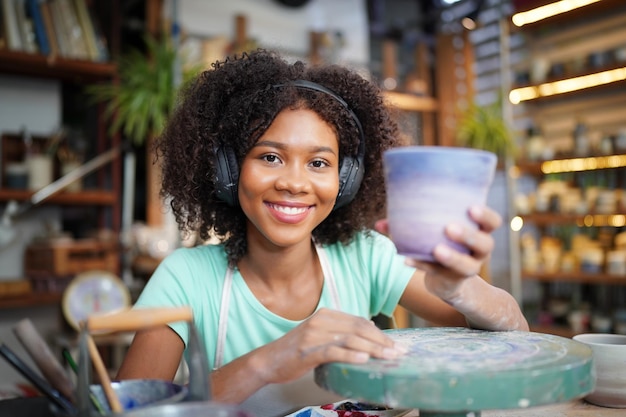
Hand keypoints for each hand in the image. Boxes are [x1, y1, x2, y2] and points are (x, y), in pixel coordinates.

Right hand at [255, 308, 405, 384]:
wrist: (268, 361)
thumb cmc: (296, 352)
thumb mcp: (320, 336)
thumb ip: (341, 332)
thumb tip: (369, 330)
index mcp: (326, 314)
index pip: (359, 322)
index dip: (380, 333)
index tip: (395, 344)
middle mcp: (321, 321)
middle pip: (358, 329)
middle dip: (381, 341)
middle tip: (398, 352)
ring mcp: (314, 335)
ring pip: (350, 339)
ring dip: (372, 349)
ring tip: (388, 357)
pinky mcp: (308, 350)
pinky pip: (333, 351)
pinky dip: (350, 355)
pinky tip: (363, 360)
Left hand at [376, 205, 501, 301]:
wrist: (448, 281)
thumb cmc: (440, 244)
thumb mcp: (433, 232)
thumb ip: (409, 223)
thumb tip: (379, 223)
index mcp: (479, 232)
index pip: (493, 222)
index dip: (486, 215)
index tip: (471, 207)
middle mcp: (479, 251)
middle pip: (484, 243)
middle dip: (468, 235)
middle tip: (449, 227)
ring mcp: (469, 268)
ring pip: (467, 265)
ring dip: (451, 257)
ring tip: (436, 250)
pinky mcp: (453, 280)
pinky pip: (439, 273)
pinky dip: (422, 265)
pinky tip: (407, 259)